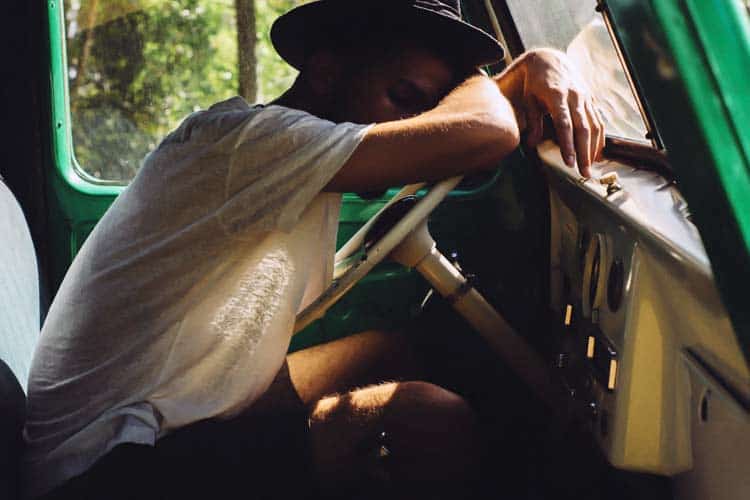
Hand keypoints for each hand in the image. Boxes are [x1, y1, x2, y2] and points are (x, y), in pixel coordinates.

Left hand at [497, 48, 604, 176]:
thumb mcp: (529, 99)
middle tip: (584, 173)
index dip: (568, 145)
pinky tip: (597, 153)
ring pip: (594, 125)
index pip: (564, 124)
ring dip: (594, 148)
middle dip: (584, 152)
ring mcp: (585, 97)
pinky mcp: (591, 100)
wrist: (549, 59)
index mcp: (557, 95)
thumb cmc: (535, 82)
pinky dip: (600, 138)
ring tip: (591, 167)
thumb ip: (533, 122)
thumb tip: (531, 144)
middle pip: (583, 128)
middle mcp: (575, 96)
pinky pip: (598, 120)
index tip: (569, 162)